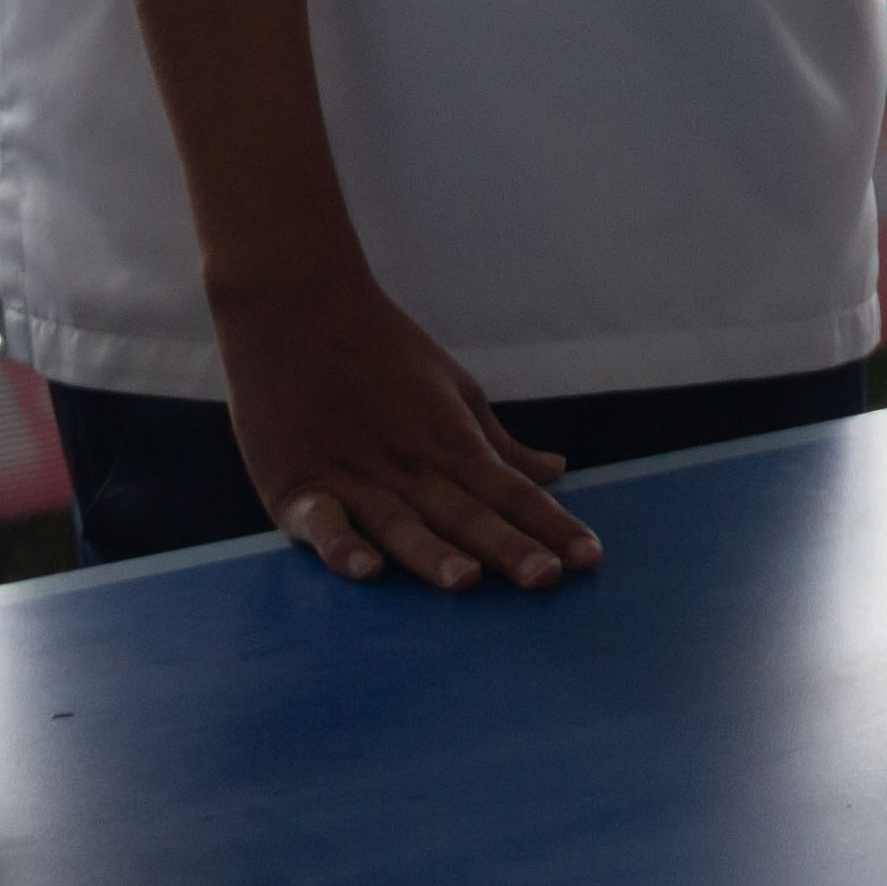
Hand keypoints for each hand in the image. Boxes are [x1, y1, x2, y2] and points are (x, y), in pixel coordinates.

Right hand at [213, 263, 605, 593]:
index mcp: (450, 443)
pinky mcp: (296, 485)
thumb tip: (557, 472)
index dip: (552, 525)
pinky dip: (340, 544)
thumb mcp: (454, 390)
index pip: (512, 492)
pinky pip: (321, 521)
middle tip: (548, 579)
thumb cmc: (380, 349)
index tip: (591, 558)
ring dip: (434, 554)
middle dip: (509, 548)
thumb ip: (498, 446)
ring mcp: (354, 477)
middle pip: (467, 513)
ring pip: (402, 524)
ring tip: (468, 582)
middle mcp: (409, 466)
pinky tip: (366, 569)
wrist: (295, 303)